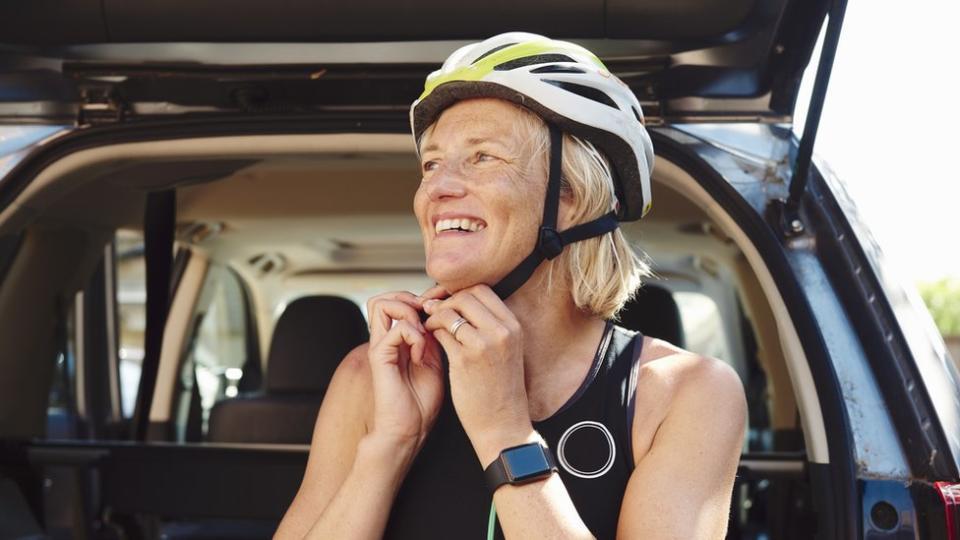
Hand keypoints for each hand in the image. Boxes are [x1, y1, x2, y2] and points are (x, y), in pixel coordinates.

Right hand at [365, 285, 447, 455]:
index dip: (420, 298)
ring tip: (424, 332)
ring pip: (381, 304)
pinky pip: (394, 329)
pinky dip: (413, 336)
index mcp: (397, 340)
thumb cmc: (422, 402)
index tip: (440, 309)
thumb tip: (441, 315)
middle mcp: (385, 340)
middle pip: (384, 297)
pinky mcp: (379, 358)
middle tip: (429, 316)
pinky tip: (422, 354)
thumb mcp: (435, 361)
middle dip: (410, 298)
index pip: (398, 302)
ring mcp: (380, 347)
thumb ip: (433, 337)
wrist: (409, 430)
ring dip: (408, 312)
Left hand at [423, 285, 534, 464]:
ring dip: (435, 316)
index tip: (449, 304)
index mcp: (514, 326)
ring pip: (450, 312)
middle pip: (466, 296)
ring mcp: (483, 345)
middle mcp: (501, 331)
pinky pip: (440, 332)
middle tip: (433, 311)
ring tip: (429, 326)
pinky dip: (430, 331)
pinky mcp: (464, 360)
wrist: (503, 424)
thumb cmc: (501, 389)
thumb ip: (490, 326)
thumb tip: (463, 304)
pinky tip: (427, 340)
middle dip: (445, 301)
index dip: (460, 293)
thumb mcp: (506, 351)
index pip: (483, 291)